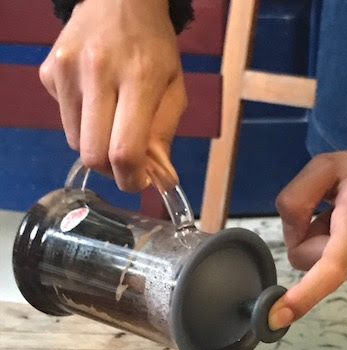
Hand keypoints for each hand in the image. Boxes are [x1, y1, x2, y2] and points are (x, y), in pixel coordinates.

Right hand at [40, 0, 185, 191]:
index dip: (131, 179)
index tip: (140, 182)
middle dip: (111, 171)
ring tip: (112, 123)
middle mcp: (97, 72)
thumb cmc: (154, 47)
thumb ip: (165, 135)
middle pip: (93, 154)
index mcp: (138, 78)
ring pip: (75, 142)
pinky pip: (64, 119)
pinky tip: (94, 99)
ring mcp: (67, 70)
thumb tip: (161, 180)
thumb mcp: (174, 88)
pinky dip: (81, 123)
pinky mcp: (48, 70)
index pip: (125, 151)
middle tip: (126, 163)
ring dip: (96, 147)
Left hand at [269, 138, 346, 327]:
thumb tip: (291, 239)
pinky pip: (344, 275)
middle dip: (312, 237)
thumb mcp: (327, 165)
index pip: (329, 269)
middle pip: (307, 262)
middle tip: (340, 210)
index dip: (303, 296)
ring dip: (332, 245)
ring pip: (324, 270)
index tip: (278, 318)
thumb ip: (295, 199)